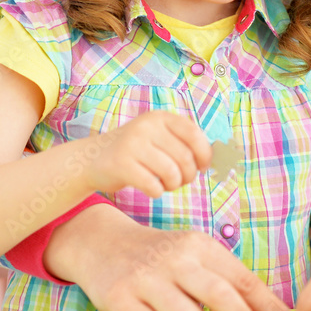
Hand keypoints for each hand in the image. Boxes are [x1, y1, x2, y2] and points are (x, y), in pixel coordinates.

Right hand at [51, 207, 293, 310]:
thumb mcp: (196, 256)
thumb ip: (229, 280)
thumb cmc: (162, 257)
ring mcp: (147, 278)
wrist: (102, 243)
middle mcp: (177, 259)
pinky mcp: (120, 298)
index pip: (244, 279)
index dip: (270, 308)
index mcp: (202, 246)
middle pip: (223, 297)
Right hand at [79, 111, 212, 198]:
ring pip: (171, 173)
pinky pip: (153, 186)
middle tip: (180, 181)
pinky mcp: (120, 164)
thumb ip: (184, 143)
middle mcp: (147, 126)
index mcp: (161, 118)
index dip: (205, 155)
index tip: (203, 168)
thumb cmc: (136, 152)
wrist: (91, 159)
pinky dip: (157, 192)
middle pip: (185, 158)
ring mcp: (132, 144)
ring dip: (173, 185)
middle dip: (188, 176)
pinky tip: (151, 189)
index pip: (195, 136)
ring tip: (166, 185)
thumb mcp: (159, 138)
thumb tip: (219, 158)